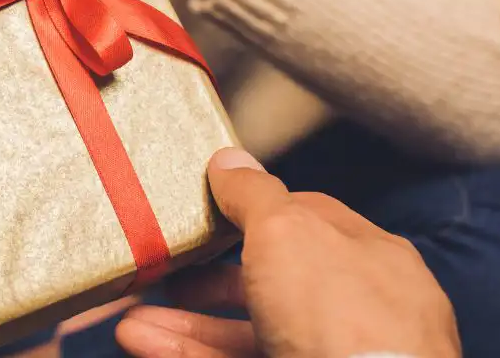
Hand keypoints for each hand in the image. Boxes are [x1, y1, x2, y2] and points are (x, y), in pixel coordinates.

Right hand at [115, 148, 459, 357]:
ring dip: (184, 323)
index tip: (208, 212)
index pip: (306, 218)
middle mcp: (356, 309)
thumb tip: (230, 159)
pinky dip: (187, 352)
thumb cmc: (339, 314)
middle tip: (167, 273)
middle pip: (269, 282)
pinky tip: (144, 343)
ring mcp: (330, 354)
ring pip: (245, 332)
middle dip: (207, 278)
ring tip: (131, 322)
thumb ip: (253, 194)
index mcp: (368, 255)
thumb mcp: (284, 231)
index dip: (253, 211)